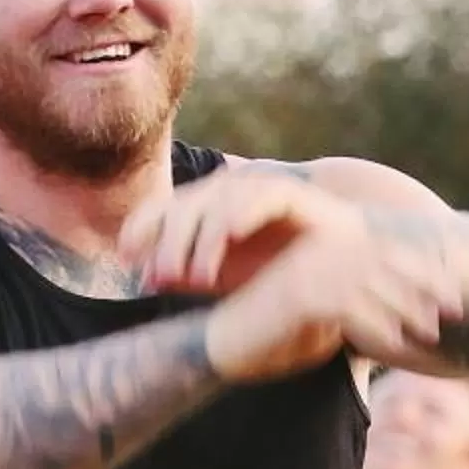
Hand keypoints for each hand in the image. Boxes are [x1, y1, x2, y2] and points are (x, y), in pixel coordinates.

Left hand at [118, 169, 363, 296]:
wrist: (342, 261)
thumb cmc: (279, 271)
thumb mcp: (224, 276)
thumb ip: (187, 272)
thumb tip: (144, 278)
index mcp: (205, 212)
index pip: (163, 210)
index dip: (141, 229)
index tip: (126, 259)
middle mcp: (227, 195)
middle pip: (186, 206)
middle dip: (170, 242)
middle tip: (164, 278)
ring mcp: (258, 190)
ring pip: (220, 202)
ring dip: (204, 239)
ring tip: (200, 278)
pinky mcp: (292, 193)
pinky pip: (263, 194)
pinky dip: (244, 210)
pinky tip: (231, 233)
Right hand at [201, 227, 459, 383]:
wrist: (223, 348)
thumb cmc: (273, 338)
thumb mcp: (324, 323)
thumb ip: (354, 312)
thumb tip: (395, 319)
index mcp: (324, 250)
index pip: (381, 252)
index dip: (419, 271)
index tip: (449, 293)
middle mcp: (317, 252)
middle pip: (383, 262)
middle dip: (423, 285)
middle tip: (455, 307)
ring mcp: (307, 270)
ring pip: (372, 283)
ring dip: (406, 306)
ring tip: (431, 330)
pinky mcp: (298, 294)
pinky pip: (350, 307)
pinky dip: (377, 326)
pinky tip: (397, 343)